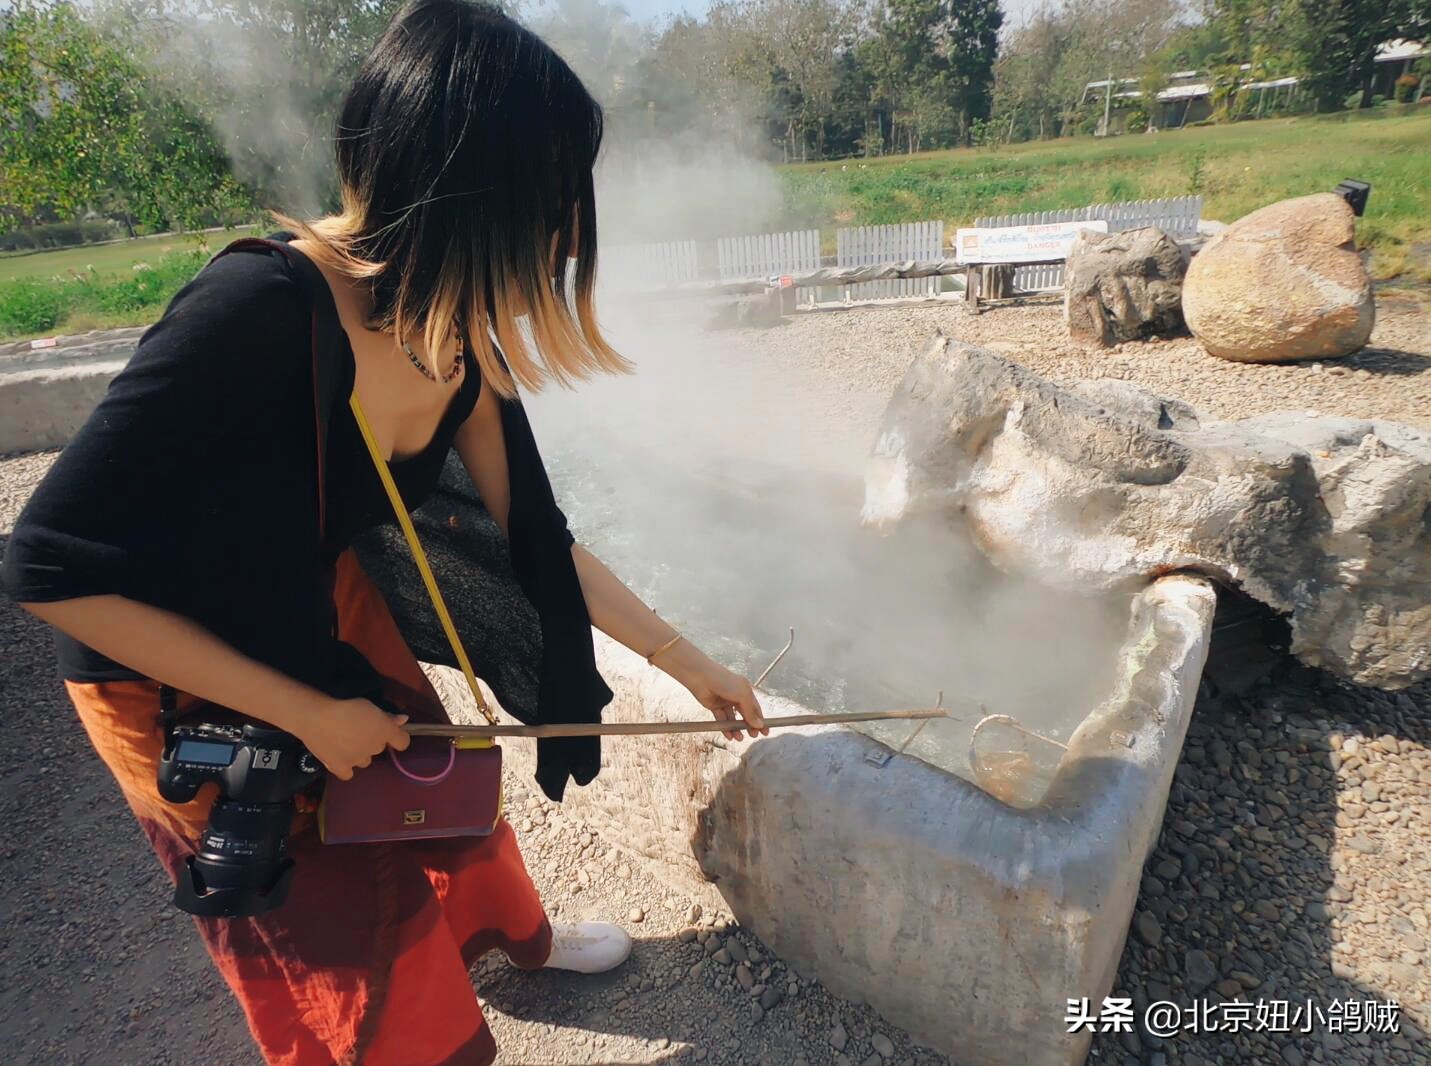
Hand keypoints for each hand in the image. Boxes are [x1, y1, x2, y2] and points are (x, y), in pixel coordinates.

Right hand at [296, 698, 410, 779]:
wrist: (317, 718)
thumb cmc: (346, 707)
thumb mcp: (369, 706)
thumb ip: (388, 716)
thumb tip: (404, 720)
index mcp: (385, 732)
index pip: (403, 742)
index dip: (398, 737)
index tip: (390, 732)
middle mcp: (374, 748)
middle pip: (379, 748)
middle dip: (372, 740)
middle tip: (357, 730)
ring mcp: (357, 760)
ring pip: (365, 760)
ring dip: (359, 753)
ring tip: (345, 743)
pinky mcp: (340, 768)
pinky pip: (348, 774)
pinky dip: (346, 768)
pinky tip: (339, 758)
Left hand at [681, 657, 768, 742]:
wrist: (700, 677)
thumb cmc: (723, 680)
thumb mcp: (742, 695)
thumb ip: (750, 711)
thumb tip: (759, 724)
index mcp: (745, 690)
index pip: (755, 708)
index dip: (760, 720)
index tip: (765, 731)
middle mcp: (736, 696)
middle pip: (745, 715)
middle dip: (749, 726)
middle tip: (753, 735)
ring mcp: (725, 701)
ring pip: (733, 719)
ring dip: (737, 729)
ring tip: (739, 738)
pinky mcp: (714, 706)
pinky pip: (722, 720)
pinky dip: (725, 729)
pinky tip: (729, 735)